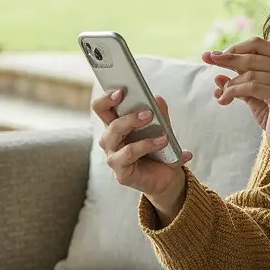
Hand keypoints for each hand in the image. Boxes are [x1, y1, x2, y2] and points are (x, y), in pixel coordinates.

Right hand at [92, 91, 192, 207]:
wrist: (167, 177)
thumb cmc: (159, 151)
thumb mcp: (164, 129)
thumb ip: (160, 115)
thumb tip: (157, 99)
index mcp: (116, 126)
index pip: (102, 108)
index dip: (106, 98)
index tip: (120, 91)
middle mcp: (110, 141)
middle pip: (108, 123)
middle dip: (127, 115)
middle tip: (148, 112)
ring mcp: (114, 158)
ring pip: (116, 136)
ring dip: (138, 129)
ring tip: (161, 132)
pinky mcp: (121, 173)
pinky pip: (130, 154)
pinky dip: (148, 145)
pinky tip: (163, 142)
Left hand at [203, 37, 269, 162]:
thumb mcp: (257, 94)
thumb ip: (241, 81)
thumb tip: (217, 74)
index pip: (257, 44)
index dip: (235, 48)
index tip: (216, 55)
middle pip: (251, 56)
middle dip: (226, 58)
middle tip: (207, 59)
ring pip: (249, 73)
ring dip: (230, 84)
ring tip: (222, 95)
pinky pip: (250, 87)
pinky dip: (232, 92)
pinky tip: (224, 100)